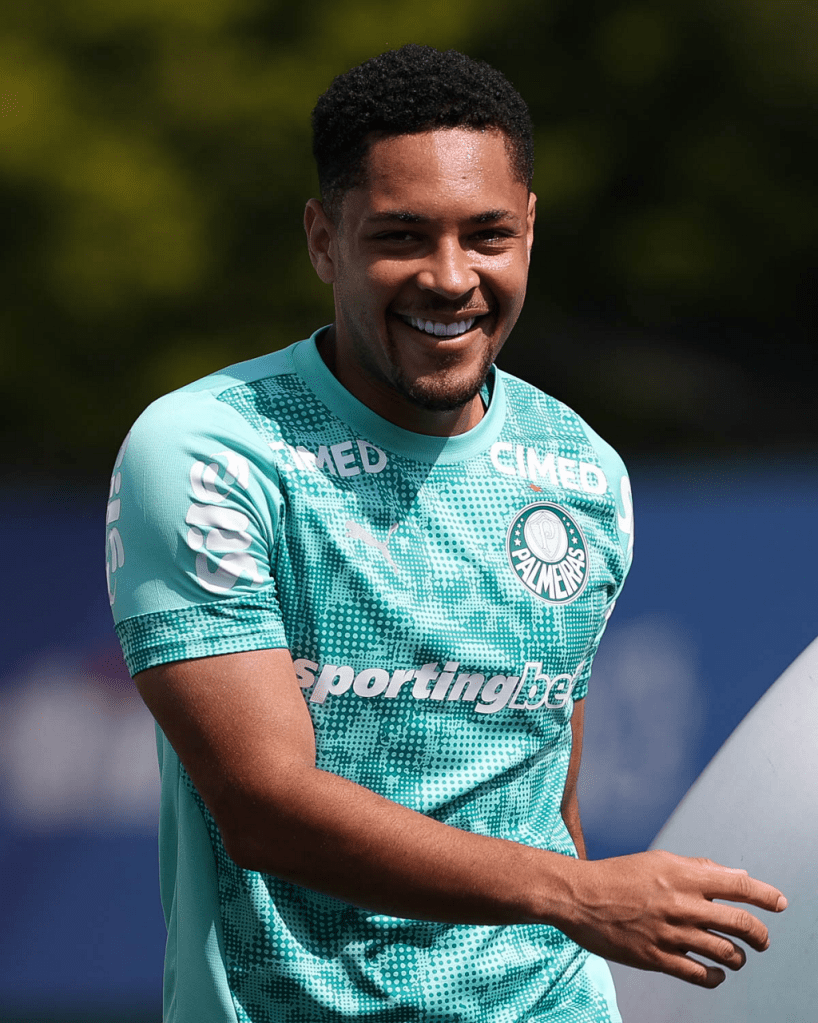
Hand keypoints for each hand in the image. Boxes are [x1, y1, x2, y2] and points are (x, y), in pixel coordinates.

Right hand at [561, 850, 786, 987]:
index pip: (738, 886)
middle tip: (763, 940)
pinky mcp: (656, 958)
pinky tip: (716, 974)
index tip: (780, 903)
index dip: (765, 895)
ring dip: (739, 957)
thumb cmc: (619, 875)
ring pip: (725, 952)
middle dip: (760, 935)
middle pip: (740, 923)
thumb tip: (735, 876)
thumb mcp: (658, 860)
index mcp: (683, 875)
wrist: (579, 897)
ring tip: (738, 957)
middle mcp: (681, 904)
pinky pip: (700, 975)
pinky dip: (716, 977)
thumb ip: (698, 868)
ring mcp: (670, 933)